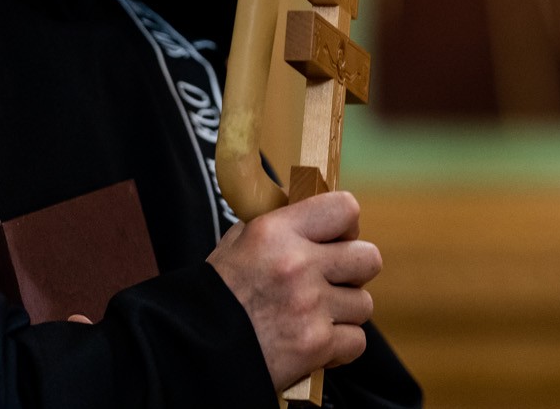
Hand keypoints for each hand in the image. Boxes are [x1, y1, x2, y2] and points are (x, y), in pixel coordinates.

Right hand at [207, 192, 381, 389]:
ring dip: (343, 312)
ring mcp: (310, 307)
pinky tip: (315, 343)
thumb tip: (308, 208)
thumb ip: (277, 224)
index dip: (346, 225)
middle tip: (330, 280)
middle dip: (353, 272)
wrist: (191, 351)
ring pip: (363, 303)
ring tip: (315, 316)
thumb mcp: (237, 244)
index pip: (346, 208)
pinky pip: (356, 341)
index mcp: (277, 232)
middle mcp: (298, 264)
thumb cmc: (214, 297)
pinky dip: (339, 347)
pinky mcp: (315, 345)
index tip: (334, 239)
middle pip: (368, 258)